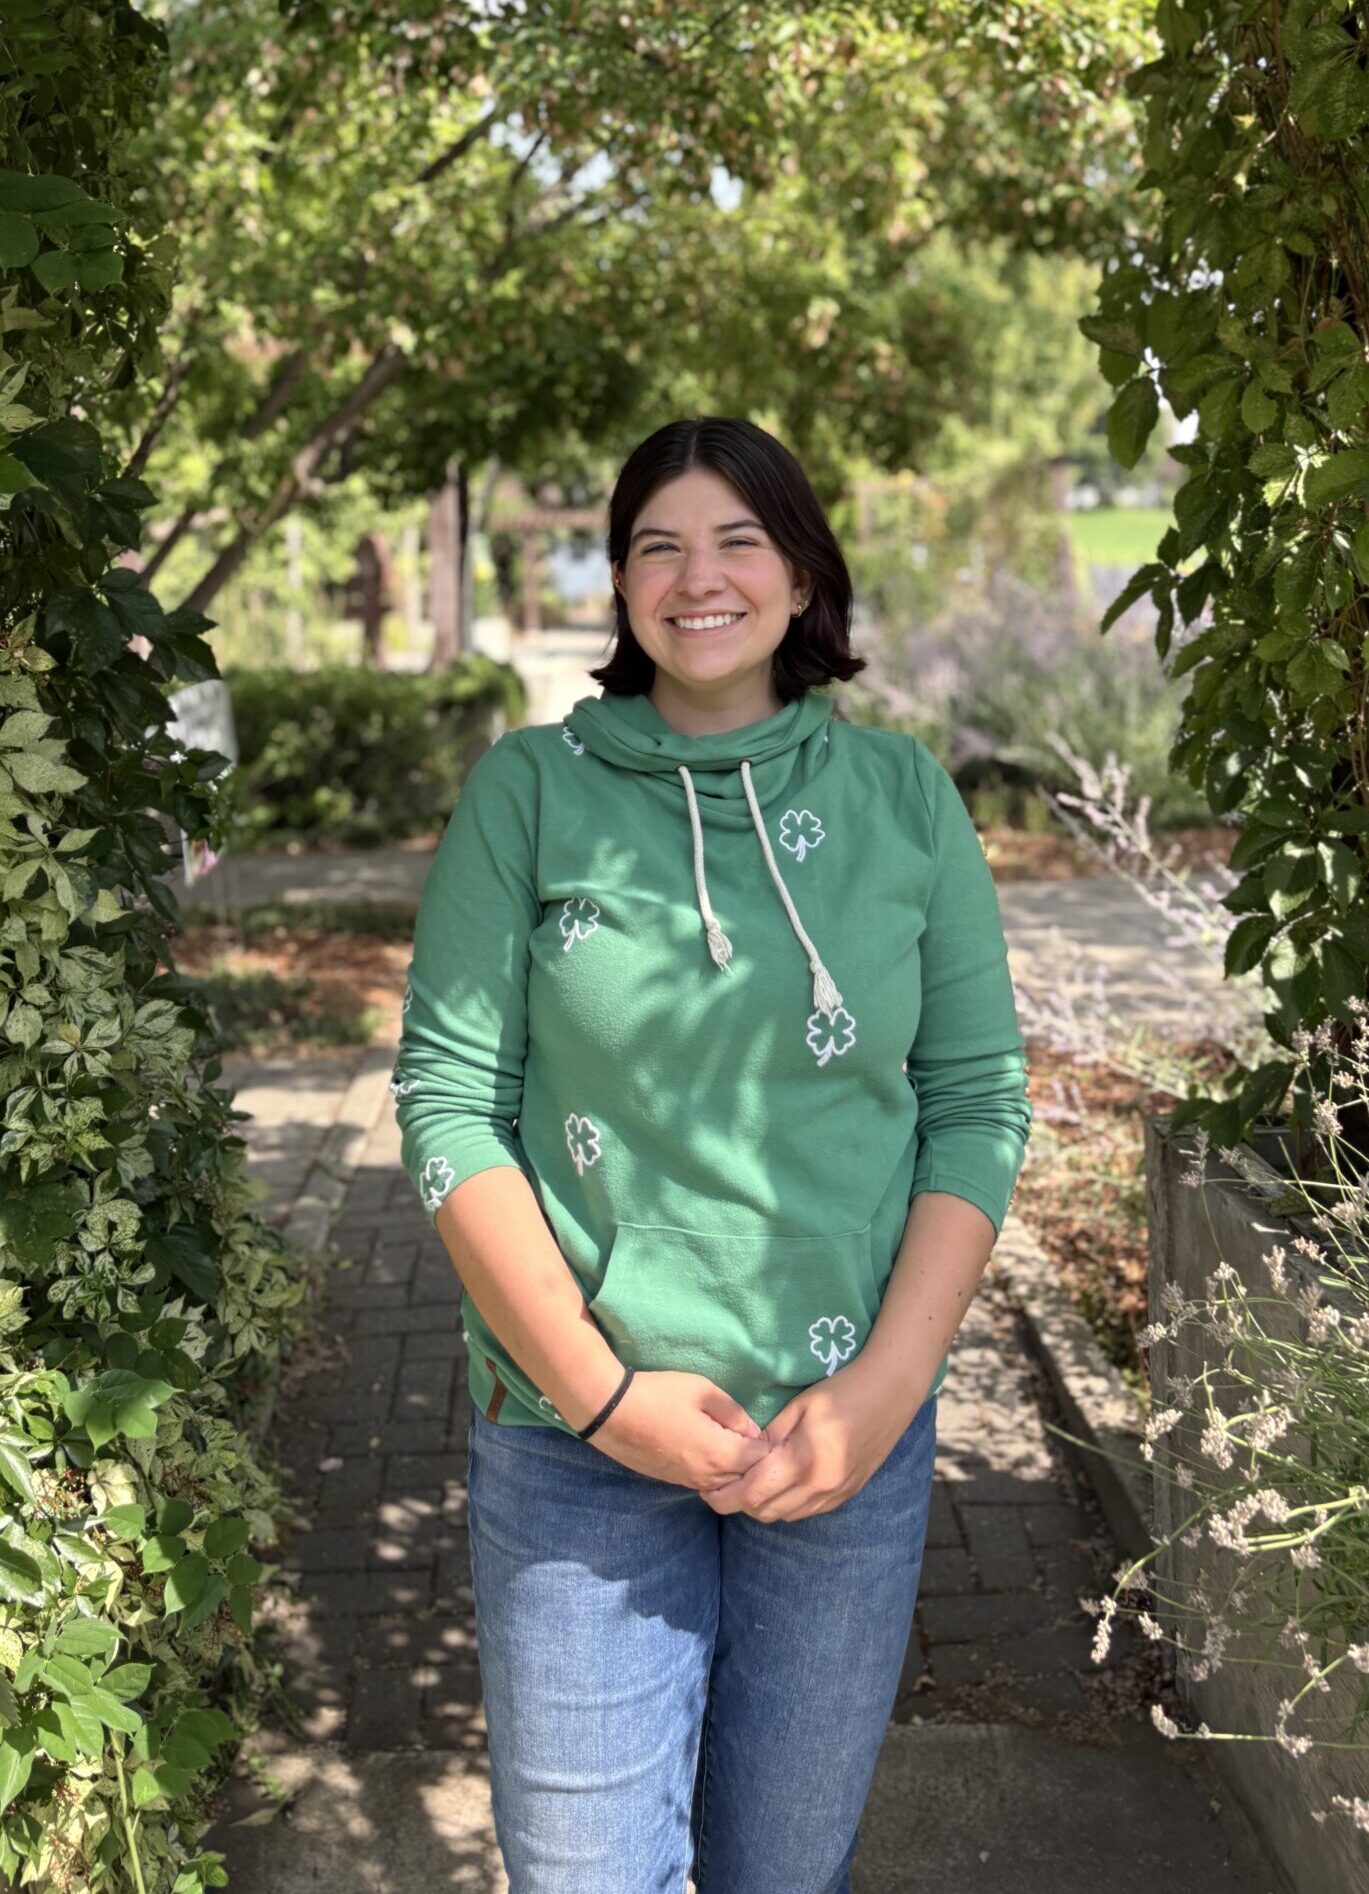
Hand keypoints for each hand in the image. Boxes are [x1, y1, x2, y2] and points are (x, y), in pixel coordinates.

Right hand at [590, 1368, 774, 1490]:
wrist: (610, 1413)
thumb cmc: (658, 1395)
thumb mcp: (702, 1390)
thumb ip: (733, 1411)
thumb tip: (753, 1429)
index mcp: (720, 1455)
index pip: (762, 1461)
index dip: (772, 1446)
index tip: (774, 1429)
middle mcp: (708, 1477)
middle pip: (747, 1479)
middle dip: (758, 1462)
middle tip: (758, 1437)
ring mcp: (688, 1482)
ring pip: (727, 1485)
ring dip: (737, 1470)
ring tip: (737, 1444)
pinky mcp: (673, 1481)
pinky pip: (707, 1483)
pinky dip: (717, 1472)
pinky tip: (713, 1451)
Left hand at [697, 1360, 912, 1522]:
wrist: (891, 1393)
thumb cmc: (843, 1390)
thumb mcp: (799, 1405)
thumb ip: (771, 1435)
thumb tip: (746, 1455)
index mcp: (804, 1460)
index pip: (752, 1494)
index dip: (724, 1496)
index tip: (706, 1487)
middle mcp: (820, 1485)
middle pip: (765, 1512)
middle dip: (738, 1503)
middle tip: (721, 1484)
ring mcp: (836, 1494)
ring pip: (785, 1516)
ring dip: (762, 1505)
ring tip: (748, 1483)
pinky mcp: (847, 1494)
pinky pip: (807, 1511)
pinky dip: (786, 1504)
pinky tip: (779, 1484)